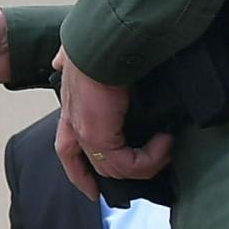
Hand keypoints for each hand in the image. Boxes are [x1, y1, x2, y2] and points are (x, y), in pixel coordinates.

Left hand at [54, 48, 171, 201]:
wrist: (104, 40)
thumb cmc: (102, 43)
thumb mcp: (82, 56)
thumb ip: (71, 60)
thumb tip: (61, 60)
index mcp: (71, 104)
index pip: (66, 145)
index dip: (77, 170)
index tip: (92, 189)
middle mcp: (73, 120)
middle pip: (84, 163)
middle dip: (112, 178)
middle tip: (146, 177)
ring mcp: (84, 131)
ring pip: (114, 168)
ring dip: (147, 163)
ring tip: (167, 146)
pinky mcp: (98, 135)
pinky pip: (127, 164)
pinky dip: (150, 159)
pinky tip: (166, 141)